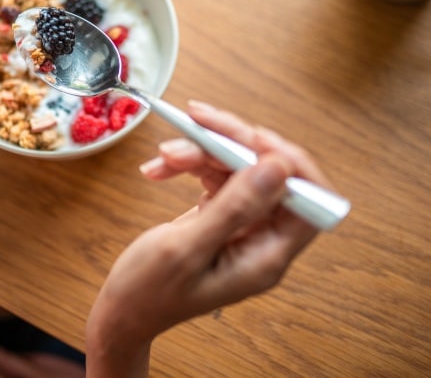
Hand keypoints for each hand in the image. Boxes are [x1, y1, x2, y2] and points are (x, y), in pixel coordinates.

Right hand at [85, 101, 330, 376]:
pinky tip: (159, 169)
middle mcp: (261, 237)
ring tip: (165, 155)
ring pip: (237, 166)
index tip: (252, 138)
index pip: (308, 200)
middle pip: (268, 173)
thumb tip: (279, 167)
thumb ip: (235, 207)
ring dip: (201, 152)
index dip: (288, 162)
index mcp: (266, 255)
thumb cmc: (149, 291)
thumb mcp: (188, 248)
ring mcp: (241, 223)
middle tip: (197, 121)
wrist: (122, 309)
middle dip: (231, 143)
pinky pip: (215, 174)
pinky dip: (188, 165)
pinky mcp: (220, 213)